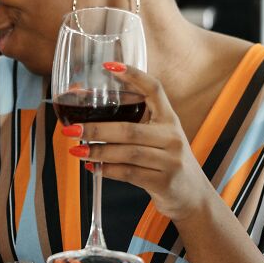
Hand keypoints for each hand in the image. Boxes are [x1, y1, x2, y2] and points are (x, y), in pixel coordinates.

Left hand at [63, 64, 211, 221]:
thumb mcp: (159, 138)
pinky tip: (93, 168)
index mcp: (169, 119)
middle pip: (129, 129)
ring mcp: (170, 161)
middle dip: (96, 129)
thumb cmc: (167, 162)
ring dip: (98, 152)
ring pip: (127, 153)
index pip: (154, 89)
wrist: (192, 195)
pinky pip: (129, 174)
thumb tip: (87, 116)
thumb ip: (134, 126)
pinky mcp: (163, 182)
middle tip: (71, 129)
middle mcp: (172, 137)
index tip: (108, 67)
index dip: (133, 75)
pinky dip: (107, 171)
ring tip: (76, 150)